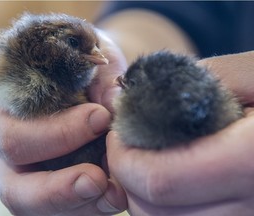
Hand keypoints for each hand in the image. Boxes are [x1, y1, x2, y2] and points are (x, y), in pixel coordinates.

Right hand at [0, 30, 126, 215]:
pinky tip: (113, 196)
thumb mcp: (93, 57)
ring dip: (76, 205)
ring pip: (35, 208)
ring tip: (114, 195)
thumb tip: (113, 106)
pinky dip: (88, 209)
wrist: (90, 81)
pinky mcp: (50, 189)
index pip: (14, 133)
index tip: (101, 119)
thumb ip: (102, 77)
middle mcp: (10, 148)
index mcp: (7, 111)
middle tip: (97, 180)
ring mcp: (27, 174)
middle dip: (57, 188)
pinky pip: (62, 211)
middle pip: (13, 186)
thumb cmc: (84, 68)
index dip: (56, 133)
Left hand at [107, 51, 253, 215]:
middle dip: (128, 178)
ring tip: (150, 163)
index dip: (124, 158)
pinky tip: (173, 184)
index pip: (159, 180)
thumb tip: (137, 98)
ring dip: (143, 197)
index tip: (118, 135)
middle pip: (154, 212)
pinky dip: (165, 209)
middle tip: (129, 148)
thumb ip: (196, 82)